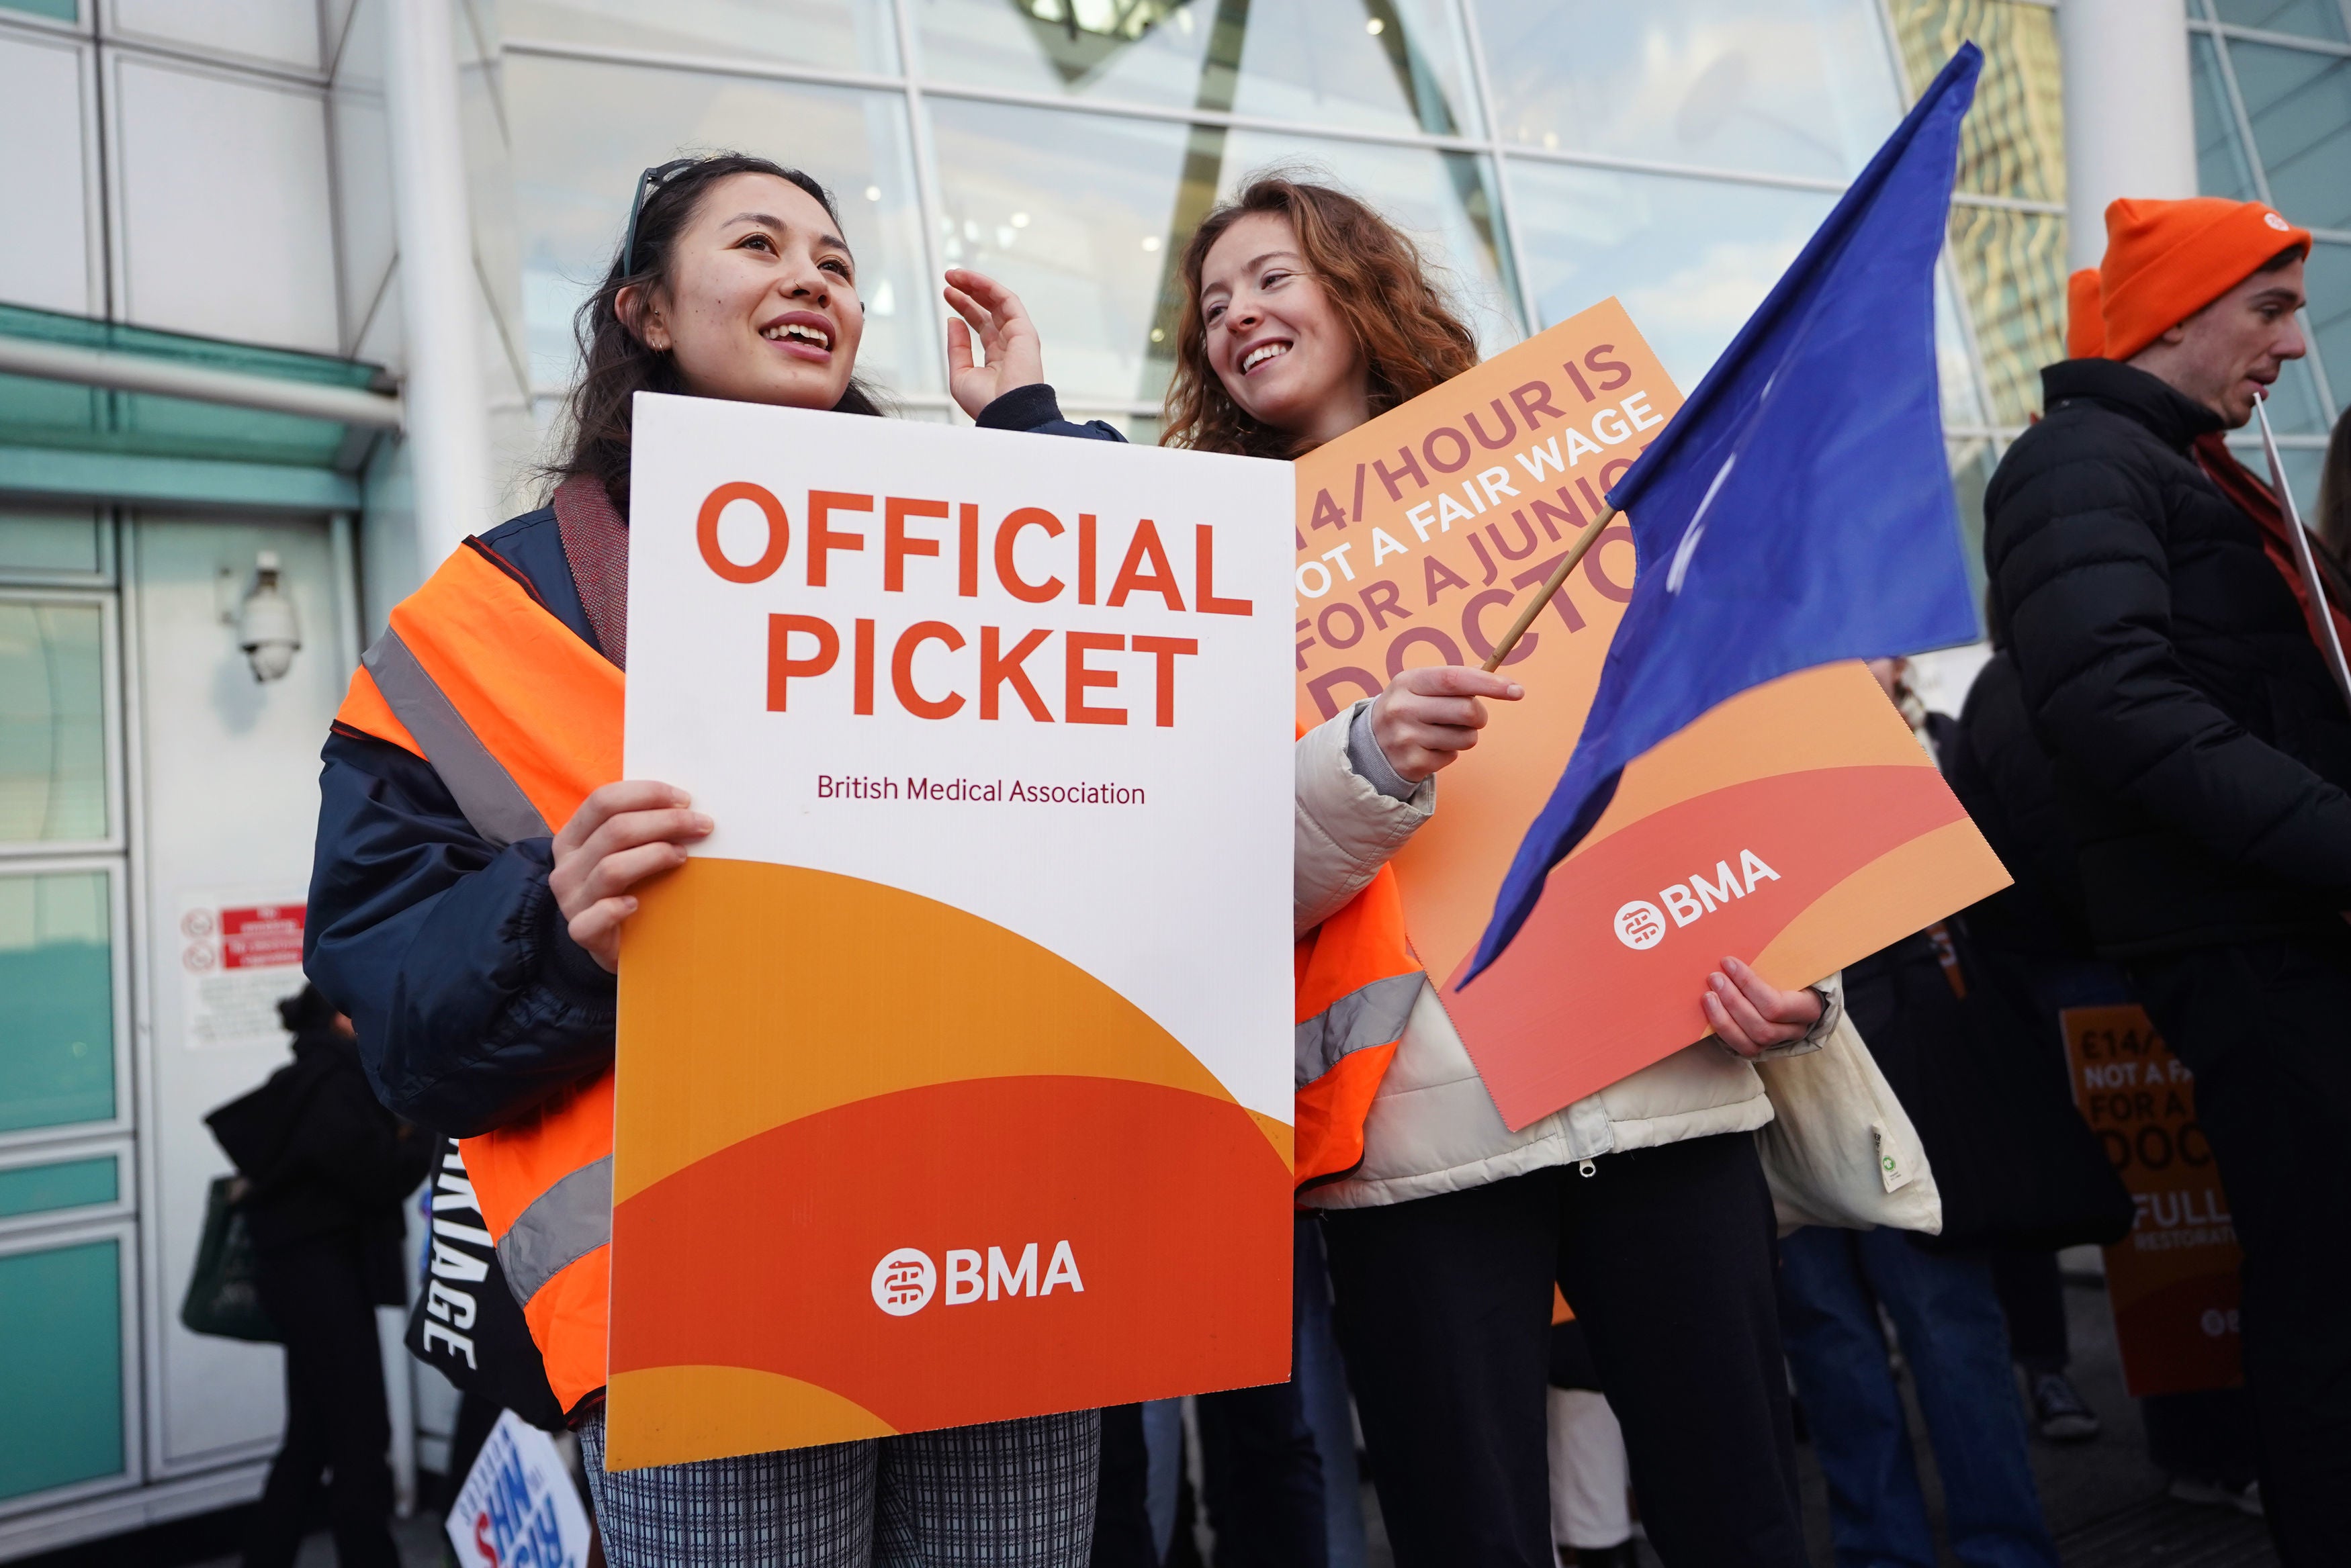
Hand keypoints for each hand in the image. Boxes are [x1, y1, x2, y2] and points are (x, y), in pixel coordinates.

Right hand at [548, 781, 712, 972]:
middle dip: (666, 821)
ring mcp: (572, 900)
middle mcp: (567, 866)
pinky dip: (617, 908)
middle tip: (702, 825)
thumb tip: (687, 807)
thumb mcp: (623, 852)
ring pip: (612, 869)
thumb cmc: (624, 887)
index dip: (647, 794)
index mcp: (572, 837)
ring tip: (682, 856)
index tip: (685, 800)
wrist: (608, 940)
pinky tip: (638, 904)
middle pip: (615, 830)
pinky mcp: (581, 932)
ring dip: (655, 856)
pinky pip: (596, 917)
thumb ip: (640, 828)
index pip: (603, 801)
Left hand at [943, 268, 1045, 417]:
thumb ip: (957, 347)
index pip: (980, 324)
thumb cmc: (986, 404)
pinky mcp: (1024, 330)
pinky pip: (1007, 300)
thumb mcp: (961, 374)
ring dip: (977, 284)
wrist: (1005, 413)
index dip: (964, 306)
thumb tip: (953, 321)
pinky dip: (989, 287)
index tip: (947, 294)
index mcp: (997, 357)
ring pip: (998, 301)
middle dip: (969, 291)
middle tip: (949, 279)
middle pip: (989, 309)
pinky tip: (971, 280)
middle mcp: (1009, 344)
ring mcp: (1018, 336)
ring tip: (955, 275)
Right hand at [1367, 666, 1523, 781]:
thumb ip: (1455, 681)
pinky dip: (1450, 752)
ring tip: (1443, 732)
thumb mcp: (1420, 686)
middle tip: (1471, 717)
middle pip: (1468, 711)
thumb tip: (1499, 680)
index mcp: (1407, 681)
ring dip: (1465, 735)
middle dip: (1479, 716)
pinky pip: (1454, 756)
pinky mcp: (1412, 763)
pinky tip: (1431, 747)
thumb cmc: (1408, 708)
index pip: (1455, 679)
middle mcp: (1403, 708)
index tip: (1517, 690)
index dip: (1490, 684)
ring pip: (1467, 738)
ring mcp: (1406, 738)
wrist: (1370, 744)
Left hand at [1702, 957, 1822, 1057]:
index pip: (1777, 1004)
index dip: (1748, 984)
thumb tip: (1744, 938)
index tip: (1728, 962)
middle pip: (1762, 1025)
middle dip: (1733, 1001)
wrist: (1797, 993)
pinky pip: (1741, 1047)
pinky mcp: (1761, 1048)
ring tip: (1708, 995)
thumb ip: (1774, 957)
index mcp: (1809, 1006)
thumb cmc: (1789, 972)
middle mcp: (1797, 1028)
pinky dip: (1723, 1030)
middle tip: (1714, 978)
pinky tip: (1711, 1011)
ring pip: (1751, 1041)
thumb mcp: (1790, 962)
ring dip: (1724, 1018)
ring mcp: (1779, 1042)